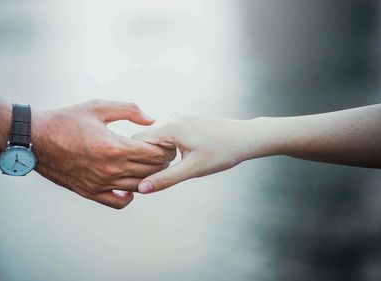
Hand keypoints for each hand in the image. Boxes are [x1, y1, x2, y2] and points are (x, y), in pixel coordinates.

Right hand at [31, 99, 175, 208]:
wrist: (36, 139)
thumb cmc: (66, 120)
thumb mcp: (98, 107)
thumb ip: (128, 110)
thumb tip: (150, 120)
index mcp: (114, 147)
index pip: (154, 154)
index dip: (166, 149)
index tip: (167, 144)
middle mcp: (110, 169)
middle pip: (151, 171)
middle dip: (163, 162)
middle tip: (164, 154)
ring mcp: (101, 183)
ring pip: (139, 187)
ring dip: (150, 178)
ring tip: (150, 166)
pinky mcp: (91, 192)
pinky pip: (119, 202)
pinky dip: (129, 195)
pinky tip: (130, 183)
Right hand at [133, 113, 260, 192]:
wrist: (246, 138)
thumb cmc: (222, 153)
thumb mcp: (193, 169)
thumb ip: (165, 179)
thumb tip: (141, 189)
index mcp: (171, 127)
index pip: (137, 141)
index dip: (134, 159)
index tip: (137, 175)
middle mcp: (172, 118)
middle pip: (146, 139)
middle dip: (146, 158)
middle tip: (153, 177)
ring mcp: (179, 117)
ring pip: (157, 138)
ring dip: (157, 154)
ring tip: (170, 168)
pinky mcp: (185, 121)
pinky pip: (167, 135)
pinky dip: (167, 148)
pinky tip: (179, 159)